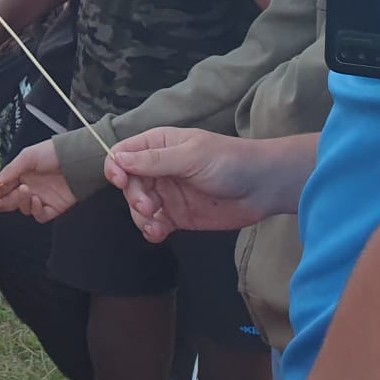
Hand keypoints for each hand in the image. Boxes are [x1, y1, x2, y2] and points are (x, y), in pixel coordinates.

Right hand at [0, 140, 78, 221]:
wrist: (76, 160)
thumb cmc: (52, 153)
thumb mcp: (27, 157)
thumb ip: (10, 171)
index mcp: (22, 175)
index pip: (4, 187)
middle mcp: (31, 187)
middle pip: (11, 200)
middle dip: (1, 202)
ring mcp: (42, 198)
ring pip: (24, 208)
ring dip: (21, 202)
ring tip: (25, 190)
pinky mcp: (54, 208)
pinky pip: (40, 216)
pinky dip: (35, 211)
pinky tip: (36, 200)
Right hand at [105, 128, 285, 242]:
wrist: (264, 187)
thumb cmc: (229, 161)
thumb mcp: (191, 156)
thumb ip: (154, 160)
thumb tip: (118, 159)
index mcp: (159, 145)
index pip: (123, 154)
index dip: (116, 167)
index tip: (120, 182)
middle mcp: (158, 169)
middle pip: (128, 183)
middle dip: (133, 196)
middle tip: (148, 207)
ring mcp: (167, 193)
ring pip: (137, 206)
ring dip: (140, 217)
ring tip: (155, 225)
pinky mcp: (178, 216)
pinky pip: (154, 224)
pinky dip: (151, 230)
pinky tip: (159, 233)